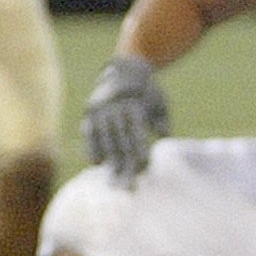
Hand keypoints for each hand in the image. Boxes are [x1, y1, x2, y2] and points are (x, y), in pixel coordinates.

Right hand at [80, 53, 169, 182]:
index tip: (143, 167)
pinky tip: (98, 164)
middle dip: (125, 165)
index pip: (136, 133)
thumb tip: (164, 135)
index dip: (139, 150)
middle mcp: (115, 108)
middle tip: (128, 186)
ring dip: (110, 162)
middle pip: (120, 141)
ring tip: (114, 181)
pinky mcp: (90, 112)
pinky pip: (90, 134)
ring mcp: (100, 110)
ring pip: (105, 140)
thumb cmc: (148, 92)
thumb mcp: (159, 102)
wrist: (124, 69)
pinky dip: (93, 149)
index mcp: (134, 104)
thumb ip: (161, 120)